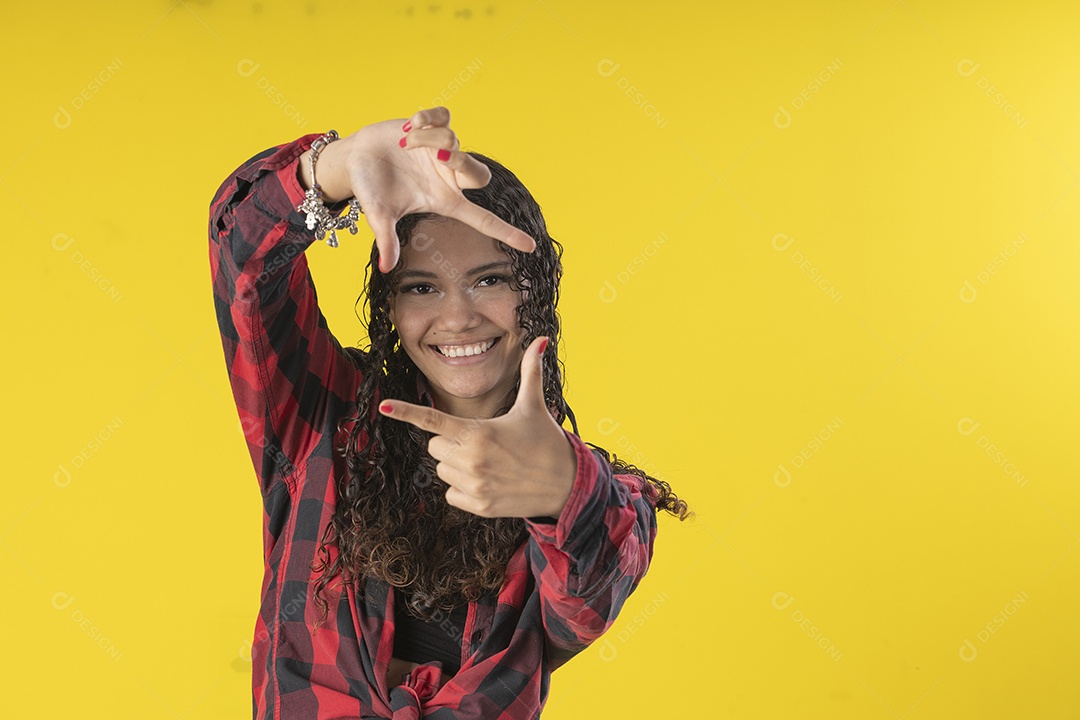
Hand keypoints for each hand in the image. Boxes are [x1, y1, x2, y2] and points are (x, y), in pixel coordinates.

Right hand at [312, 106, 535, 271]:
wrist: (356, 158)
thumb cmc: (371, 189)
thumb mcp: (380, 214)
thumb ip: (387, 239)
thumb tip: (386, 268)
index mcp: (445, 200)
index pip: (482, 220)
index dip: (507, 233)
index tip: (531, 246)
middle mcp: (449, 176)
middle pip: (481, 175)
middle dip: (463, 162)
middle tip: (438, 155)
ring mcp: (442, 150)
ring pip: (456, 141)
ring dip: (430, 139)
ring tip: (405, 143)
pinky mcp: (433, 126)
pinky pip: (444, 118)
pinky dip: (429, 118)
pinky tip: (411, 125)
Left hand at [377, 336, 576, 518]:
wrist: (566, 486)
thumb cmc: (547, 442)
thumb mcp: (534, 406)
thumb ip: (531, 372)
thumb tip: (541, 339)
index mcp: (478, 432)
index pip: (432, 419)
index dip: (406, 412)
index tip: (384, 406)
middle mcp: (470, 460)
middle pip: (434, 447)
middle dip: (450, 443)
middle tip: (482, 443)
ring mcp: (473, 485)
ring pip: (441, 471)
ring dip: (456, 466)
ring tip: (489, 463)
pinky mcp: (477, 506)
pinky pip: (450, 494)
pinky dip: (463, 489)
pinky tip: (488, 482)